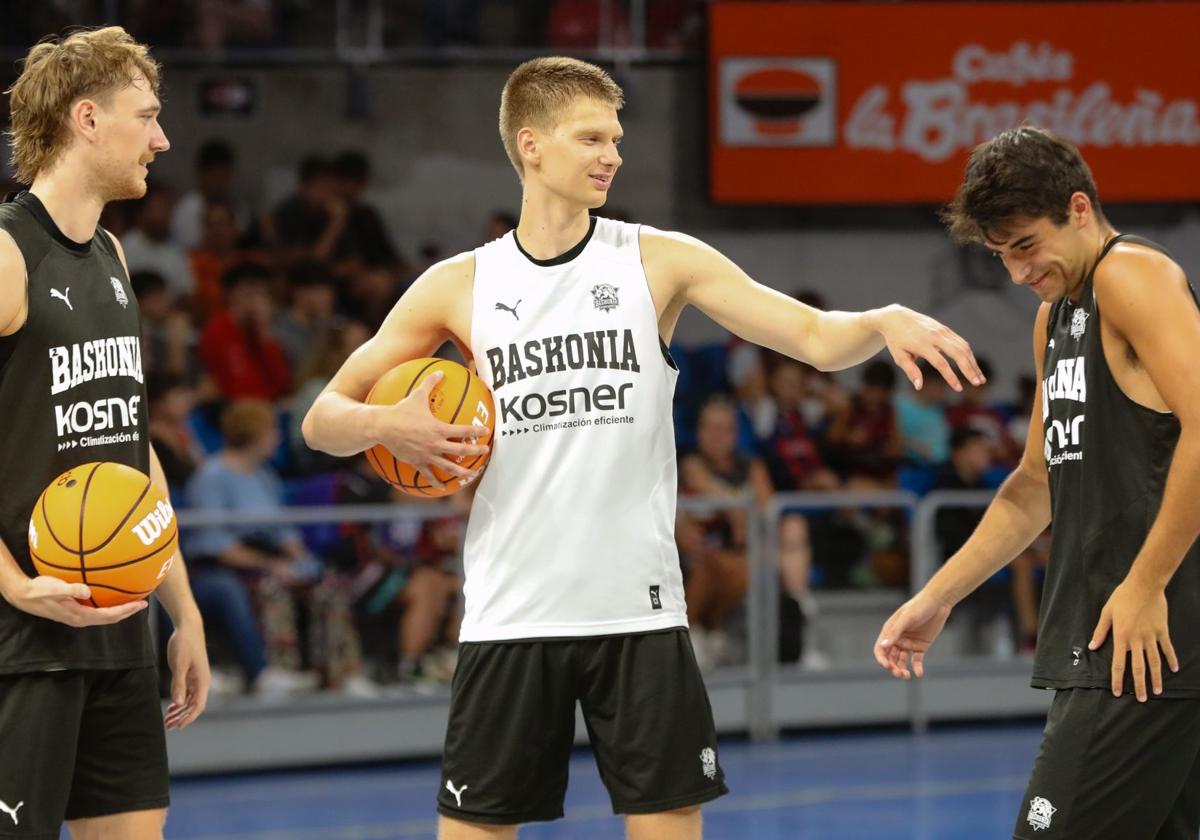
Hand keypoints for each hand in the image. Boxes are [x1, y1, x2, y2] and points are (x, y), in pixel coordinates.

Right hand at [2, 576, 146, 625]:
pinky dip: (109, 604)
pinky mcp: (75, 610)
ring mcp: (78, 615)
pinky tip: (112, 593)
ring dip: (120, 608)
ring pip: (105, 614)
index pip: (109, 616)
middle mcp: (81, 618)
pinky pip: (97, 609)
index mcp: (80, 616)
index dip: (127, 611)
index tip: (142, 604)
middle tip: (143, 602)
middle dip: (128, 611)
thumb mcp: (54, 588)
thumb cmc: (39, 590)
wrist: (24, 596)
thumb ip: (71, 590)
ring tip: (133, 599)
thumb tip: (87, 591)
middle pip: (111, 618)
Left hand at [164, 620, 209, 729]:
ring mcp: (197, 679)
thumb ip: (179, 685)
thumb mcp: (179, 665)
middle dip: (182, 717)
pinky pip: (188, 693)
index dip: (188, 718)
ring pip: (191, 701)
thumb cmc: (184, 644)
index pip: (198, 706)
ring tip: (167, 719)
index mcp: (202, 681)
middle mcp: (202, 682)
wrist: (188, 627)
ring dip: (180, 711)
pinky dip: (180, 702)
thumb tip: (179, 704)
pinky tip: (171, 707)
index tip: (176, 726)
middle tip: (167, 725)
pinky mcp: (192, 674)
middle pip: (194, 706)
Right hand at [372, 371, 489, 490]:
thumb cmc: (401, 411)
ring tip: (471, 475)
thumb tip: (440, 371)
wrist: (383, 427)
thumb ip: (430, 383)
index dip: (476, 430)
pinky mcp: (417, 462)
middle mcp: (435, 444)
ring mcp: (427, 455)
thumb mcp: (417, 395)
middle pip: (460, 450)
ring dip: (462, 472)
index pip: (463, 430)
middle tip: (485, 452)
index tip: (486, 431)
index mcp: (438, 428)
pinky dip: (436, 482)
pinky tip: (442, 488)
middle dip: (475, 452)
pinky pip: (428, 475)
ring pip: (448, 467)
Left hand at [874, 305, 984, 391]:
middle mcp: (935, 336)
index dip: (951, 377)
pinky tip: (973, 365)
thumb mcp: (899, 356)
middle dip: (970, 369)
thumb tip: (919, 387)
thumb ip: (910, 371)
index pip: (941, 363)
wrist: (897, 318)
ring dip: (973, 362)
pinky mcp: (945, 329)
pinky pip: (961, 341)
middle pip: (958, 353)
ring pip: (963, 347)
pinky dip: (969, 354)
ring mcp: (942, 331)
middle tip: (978, 383)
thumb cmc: (896, 341)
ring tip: (980, 378)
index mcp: (922, 345)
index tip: (958, 388)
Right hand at [874, 590, 952, 678]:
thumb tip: (884, 645)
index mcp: (890, 631)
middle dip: (892, 667)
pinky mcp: (921, 646)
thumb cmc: (919, 606)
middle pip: (890, 657)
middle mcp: (898, 638)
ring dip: (902, 669)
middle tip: (899, 673)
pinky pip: (916, 660)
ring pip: (902, 661)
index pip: (880, 648)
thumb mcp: (906, 618)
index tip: (887, 666)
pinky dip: (917, 668)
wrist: (938, 603)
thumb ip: (895, 632)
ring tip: (907, 675)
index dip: (882, 659)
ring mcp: (909, 643)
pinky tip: (918, 673)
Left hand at [1089, 577, 1178, 701]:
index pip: (1118, 663)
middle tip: (1141, 699)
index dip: (1117, 679)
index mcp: (1121, 637)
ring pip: (1154, 662)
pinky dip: (1171, 659)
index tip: (1117, 692)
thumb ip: (1100, 631)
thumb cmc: (1122, 598)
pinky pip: (1167, 648)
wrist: (1144, 586)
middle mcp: (1137, 640)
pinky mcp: (1162, 631)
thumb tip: (1092, 647)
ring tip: (1157, 691)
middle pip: (1138, 667)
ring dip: (1156, 677)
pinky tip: (1174, 670)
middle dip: (1139, 685)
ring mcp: (1151, 636)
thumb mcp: (1107, 613)